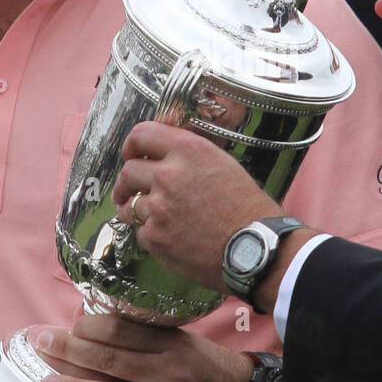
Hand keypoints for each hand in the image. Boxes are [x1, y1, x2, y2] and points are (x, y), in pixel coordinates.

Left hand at [32, 314, 252, 381]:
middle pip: (110, 359)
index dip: (87, 328)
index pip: (121, 331)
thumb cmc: (206, 367)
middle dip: (70, 350)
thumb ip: (146, 337)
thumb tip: (96, 326)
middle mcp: (167, 373)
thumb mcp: (183, 341)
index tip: (65, 327)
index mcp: (170, 345)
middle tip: (40, 343)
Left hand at [111, 121, 275, 291]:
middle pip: (127, 171)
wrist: (254, 248)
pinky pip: (140, 232)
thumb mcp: (222, 164)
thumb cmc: (246, 207)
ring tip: (147, 216)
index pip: (141, 134)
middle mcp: (169, 175)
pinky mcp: (155, 237)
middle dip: (127, 182)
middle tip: (130, 190)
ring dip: (132, 209)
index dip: (131, 145)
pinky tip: (169, 237)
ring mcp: (159, 208)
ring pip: (128, 204)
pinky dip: (150, 235)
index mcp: (188, 151)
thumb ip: (189, 155)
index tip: (131, 155)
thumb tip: (162, 153)